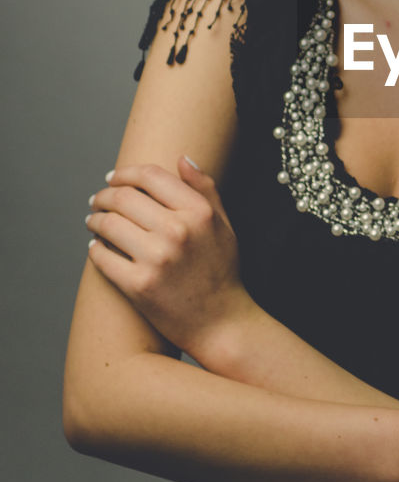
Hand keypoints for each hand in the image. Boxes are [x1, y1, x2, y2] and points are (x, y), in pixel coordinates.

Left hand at [85, 158, 250, 357]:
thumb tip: (183, 159)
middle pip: (123, 197)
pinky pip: (102, 257)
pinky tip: (96, 248)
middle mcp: (177, 231)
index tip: (113, 178)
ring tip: (93, 222)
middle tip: (97, 200)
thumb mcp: (223, 225)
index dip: (126, 173)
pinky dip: (95, 249)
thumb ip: (205, 190)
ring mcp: (156, 259)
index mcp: (198, 212)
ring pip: (108, 224)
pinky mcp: (139, 286)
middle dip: (103, 196)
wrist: (220, 322)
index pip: (150, 176)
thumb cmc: (221, 272)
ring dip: (94, 219)